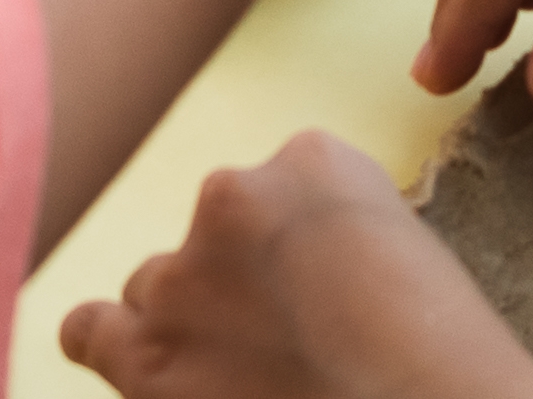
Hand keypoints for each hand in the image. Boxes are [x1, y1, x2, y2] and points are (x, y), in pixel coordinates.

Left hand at [57, 130, 532, 398]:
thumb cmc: (443, 355)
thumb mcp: (404, 252)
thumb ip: (334, 241)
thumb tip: (295, 283)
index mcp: (314, 159)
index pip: (274, 191)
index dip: (295, 253)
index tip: (328, 295)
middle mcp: (233, 194)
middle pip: (211, 236)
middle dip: (237, 283)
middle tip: (287, 344)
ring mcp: (183, 274)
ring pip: (154, 287)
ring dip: (185, 322)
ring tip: (243, 374)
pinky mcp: (147, 353)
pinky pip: (89, 330)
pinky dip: (112, 346)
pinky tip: (157, 371)